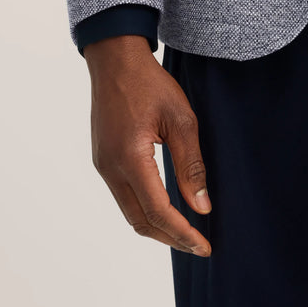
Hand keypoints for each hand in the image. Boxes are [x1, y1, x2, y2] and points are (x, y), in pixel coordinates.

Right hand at [84, 35, 212, 257]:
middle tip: (198, 245)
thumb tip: (202, 207)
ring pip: (129, 212)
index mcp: (130, 159)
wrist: (115, 59)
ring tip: (184, 231)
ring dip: (156, 226)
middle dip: (170, 238)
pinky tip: (163, 206)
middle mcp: (111, 168)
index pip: (158, 212)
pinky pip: (123, 196)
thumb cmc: (150, 83)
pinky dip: (144, 209)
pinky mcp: (102, 159)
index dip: (183, 234)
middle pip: (140, 222)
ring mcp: (103, 165)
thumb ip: (191, 165)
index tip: (204, 247)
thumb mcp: (181, 118)